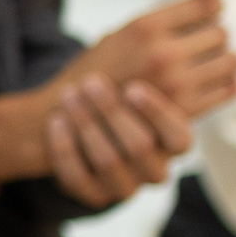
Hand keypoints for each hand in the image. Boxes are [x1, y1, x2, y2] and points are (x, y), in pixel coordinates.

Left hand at [44, 76, 192, 208]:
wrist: (78, 128)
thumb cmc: (116, 98)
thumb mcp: (137, 84)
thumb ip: (152, 70)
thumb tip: (177, 39)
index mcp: (174, 143)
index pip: (179, 136)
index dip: (157, 113)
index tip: (132, 87)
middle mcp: (155, 169)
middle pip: (140, 146)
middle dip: (111, 111)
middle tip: (92, 82)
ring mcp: (125, 186)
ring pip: (108, 161)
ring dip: (86, 124)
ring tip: (70, 94)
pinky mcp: (94, 196)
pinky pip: (78, 178)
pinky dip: (65, 148)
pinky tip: (56, 121)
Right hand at [64, 0, 235, 117]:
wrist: (78, 114)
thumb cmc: (101, 70)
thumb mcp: (124, 32)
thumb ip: (165, 18)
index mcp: (146, 27)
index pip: (207, 6)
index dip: (213, 7)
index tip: (209, 13)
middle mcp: (164, 52)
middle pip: (221, 33)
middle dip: (214, 35)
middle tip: (201, 43)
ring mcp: (176, 83)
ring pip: (231, 60)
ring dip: (222, 59)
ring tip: (207, 63)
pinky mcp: (186, 109)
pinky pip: (229, 89)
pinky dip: (226, 83)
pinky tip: (211, 81)